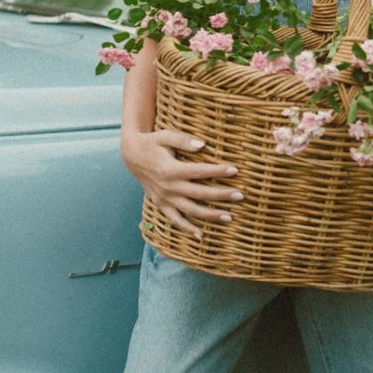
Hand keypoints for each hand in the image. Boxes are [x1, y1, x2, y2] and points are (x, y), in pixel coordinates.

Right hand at [123, 128, 242, 240]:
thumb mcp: (165, 136)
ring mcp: (164, 198)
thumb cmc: (152, 143)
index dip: (217, 171)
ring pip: (190, 211)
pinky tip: (201, 236)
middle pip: (199, 194)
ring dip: (210, 215)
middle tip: (240, 195)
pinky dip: (187, 229)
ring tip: (229, 217)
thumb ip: (183, 139)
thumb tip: (203, 145)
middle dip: (221, 195)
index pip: (199, 172)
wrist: (131, 156)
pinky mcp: (161, 205)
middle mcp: (168, 187)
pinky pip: (175, 220)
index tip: (235, 170)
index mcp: (170, 169)